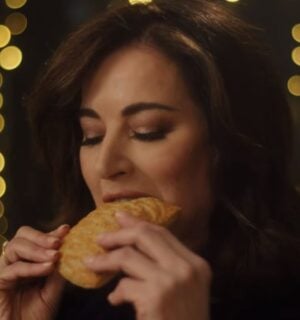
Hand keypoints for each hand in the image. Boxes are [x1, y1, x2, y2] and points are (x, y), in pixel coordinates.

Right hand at [0, 224, 69, 319]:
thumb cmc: (36, 317)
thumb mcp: (53, 290)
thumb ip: (58, 271)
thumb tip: (69, 249)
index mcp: (30, 260)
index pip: (38, 239)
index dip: (51, 233)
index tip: (66, 230)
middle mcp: (16, 261)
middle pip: (22, 236)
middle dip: (41, 236)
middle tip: (58, 243)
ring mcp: (5, 270)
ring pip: (16, 247)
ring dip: (37, 249)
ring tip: (55, 256)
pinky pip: (13, 268)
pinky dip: (32, 267)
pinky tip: (47, 268)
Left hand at [84, 212, 211, 319]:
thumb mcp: (185, 289)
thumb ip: (166, 266)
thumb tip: (133, 246)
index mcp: (196, 263)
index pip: (162, 232)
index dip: (138, 223)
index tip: (119, 217)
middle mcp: (186, 268)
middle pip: (146, 235)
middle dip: (118, 234)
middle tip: (99, 238)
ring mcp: (172, 282)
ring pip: (128, 256)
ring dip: (105, 260)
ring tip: (91, 263)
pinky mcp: (156, 298)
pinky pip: (125, 285)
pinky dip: (115, 292)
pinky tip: (114, 299)